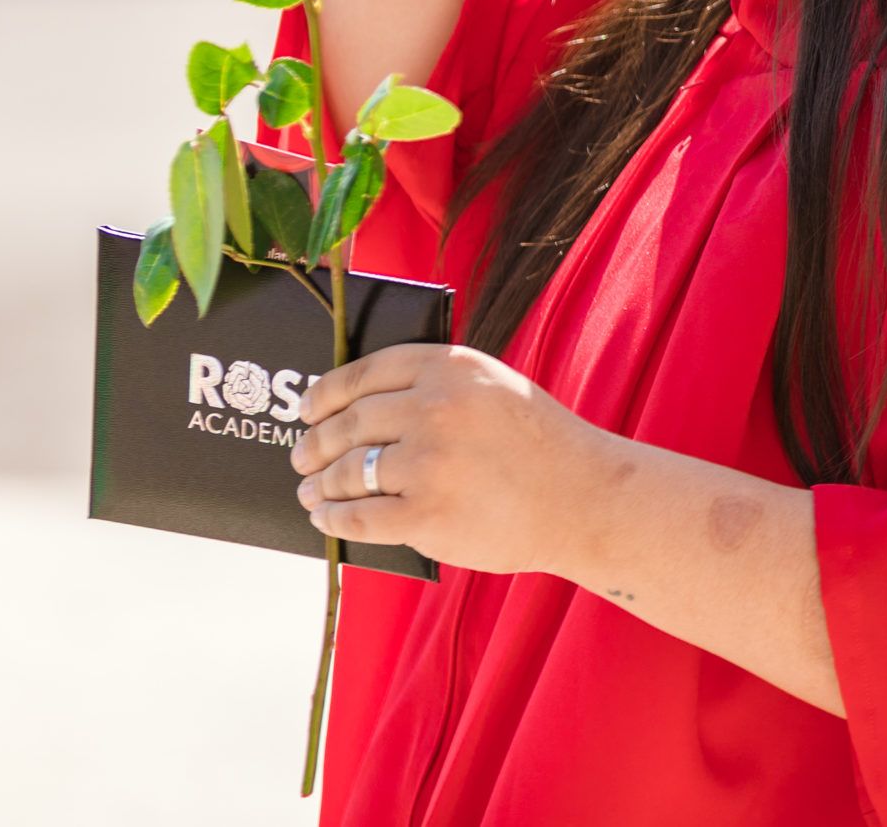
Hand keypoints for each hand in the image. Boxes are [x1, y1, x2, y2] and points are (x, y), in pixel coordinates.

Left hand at [288, 342, 617, 575]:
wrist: (585, 499)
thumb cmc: (539, 445)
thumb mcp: (492, 387)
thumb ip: (437, 385)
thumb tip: (363, 407)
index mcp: (449, 366)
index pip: (364, 373)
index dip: (326, 393)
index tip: (307, 409)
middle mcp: (434, 407)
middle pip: (350, 424)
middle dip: (316, 444)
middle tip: (301, 455)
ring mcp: (428, 462)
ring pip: (350, 472)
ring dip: (321, 484)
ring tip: (311, 492)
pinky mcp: (426, 515)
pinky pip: (360, 517)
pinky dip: (335, 519)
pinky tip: (327, 520)